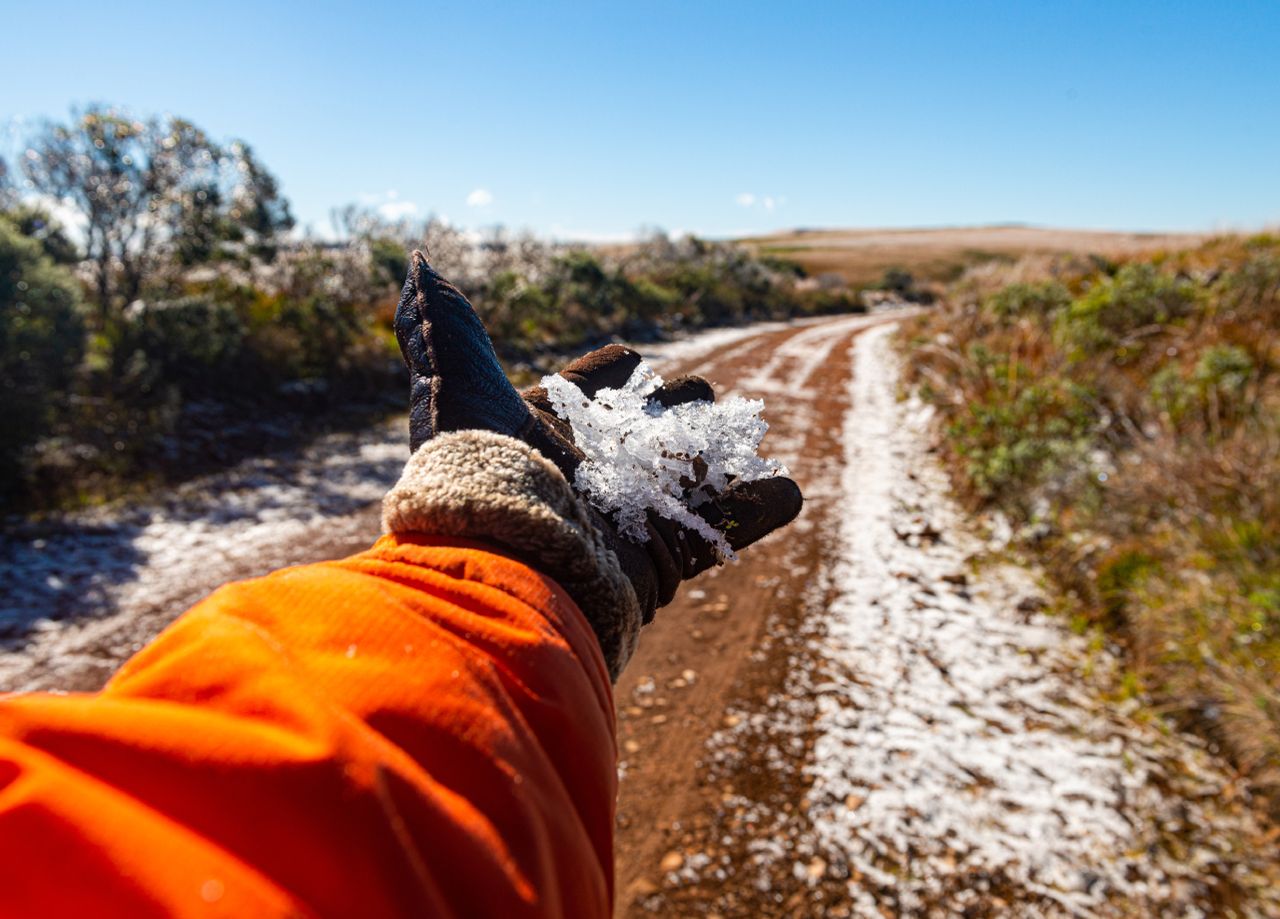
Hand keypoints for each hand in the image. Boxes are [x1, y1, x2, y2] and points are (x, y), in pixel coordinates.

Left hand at [393, 251, 801, 623]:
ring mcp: (634, 513)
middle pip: (649, 427)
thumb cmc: (481, 475)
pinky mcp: (668, 555)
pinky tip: (786, 489)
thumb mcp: (456, 389)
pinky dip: (760, 508)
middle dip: (676, 405)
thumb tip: (414, 260)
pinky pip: (727, 528)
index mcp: (547, 431)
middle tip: (696, 392)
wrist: (511, 567)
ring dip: (720, 450)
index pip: (591, 389)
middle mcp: (592, 471)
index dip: (611, 372)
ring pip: (693, 472)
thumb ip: (442, 328)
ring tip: (747, 431)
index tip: (629, 358)